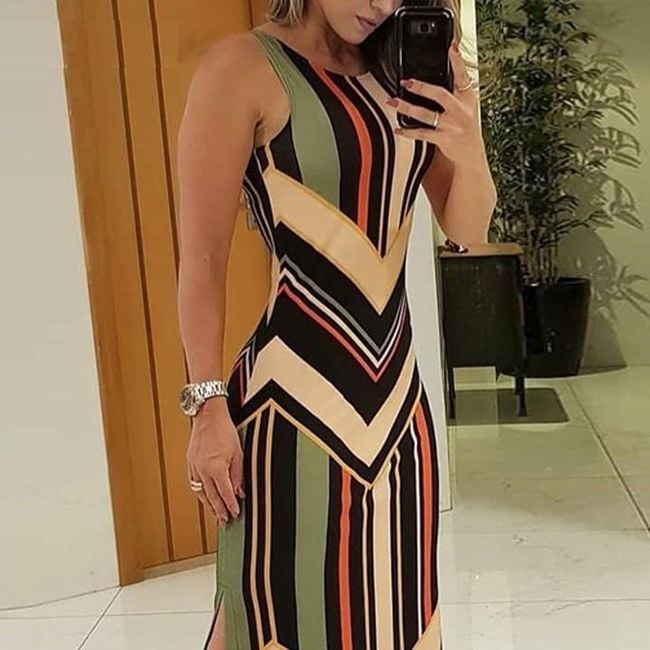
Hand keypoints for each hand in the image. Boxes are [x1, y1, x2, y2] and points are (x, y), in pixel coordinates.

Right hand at [186, 400, 244, 526]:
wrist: (208, 416)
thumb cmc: (224, 430)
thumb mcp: (238, 453)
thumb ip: (238, 475)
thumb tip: (239, 492)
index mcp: (216, 468)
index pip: (225, 494)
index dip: (230, 506)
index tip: (235, 514)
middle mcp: (203, 471)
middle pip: (212, 497)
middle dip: (219, 511)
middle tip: (224, 522)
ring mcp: (194, 467)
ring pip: (201, 493)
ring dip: (208, 505)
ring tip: (215, 514)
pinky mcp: (190, 463)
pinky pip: (195, 483)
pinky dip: (201, 493)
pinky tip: (205, 497)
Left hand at [385, 41, 482, 166]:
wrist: (471, 154)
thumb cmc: (465, 128)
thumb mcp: (466, 106)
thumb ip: (454, 92)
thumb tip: (435, 78)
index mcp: (467, 98)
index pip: (463, 76)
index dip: (457, 62)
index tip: (450, 48)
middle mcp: (461, 110)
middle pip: (440, 94)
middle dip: (421, 87)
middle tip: (406, 82)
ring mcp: (452, 125)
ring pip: (426, 114)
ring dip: (407, 108)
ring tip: (394, 102)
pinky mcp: (444, 139)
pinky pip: (422, 134)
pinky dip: (408, 131)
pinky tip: (398, 128)